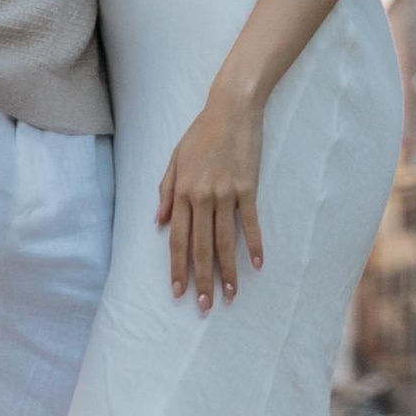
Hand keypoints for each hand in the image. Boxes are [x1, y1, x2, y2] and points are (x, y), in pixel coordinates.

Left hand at [156, 83, 265, 308]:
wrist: (231, 109)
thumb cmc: (201, 133)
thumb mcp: (175, 159)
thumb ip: (166, 191)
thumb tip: (158, 223)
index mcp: (181, 192)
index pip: (177, 239)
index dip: (177, 268)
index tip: (178, 292)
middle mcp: (201, 196)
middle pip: (199, 247)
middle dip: (201, 280)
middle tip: (205, 306)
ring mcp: (225, 193)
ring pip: (224, 241)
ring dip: (228, 271)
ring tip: (231, 295)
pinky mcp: (247, 187)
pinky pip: (249, 222)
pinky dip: (254, 245)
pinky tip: (257, 265)